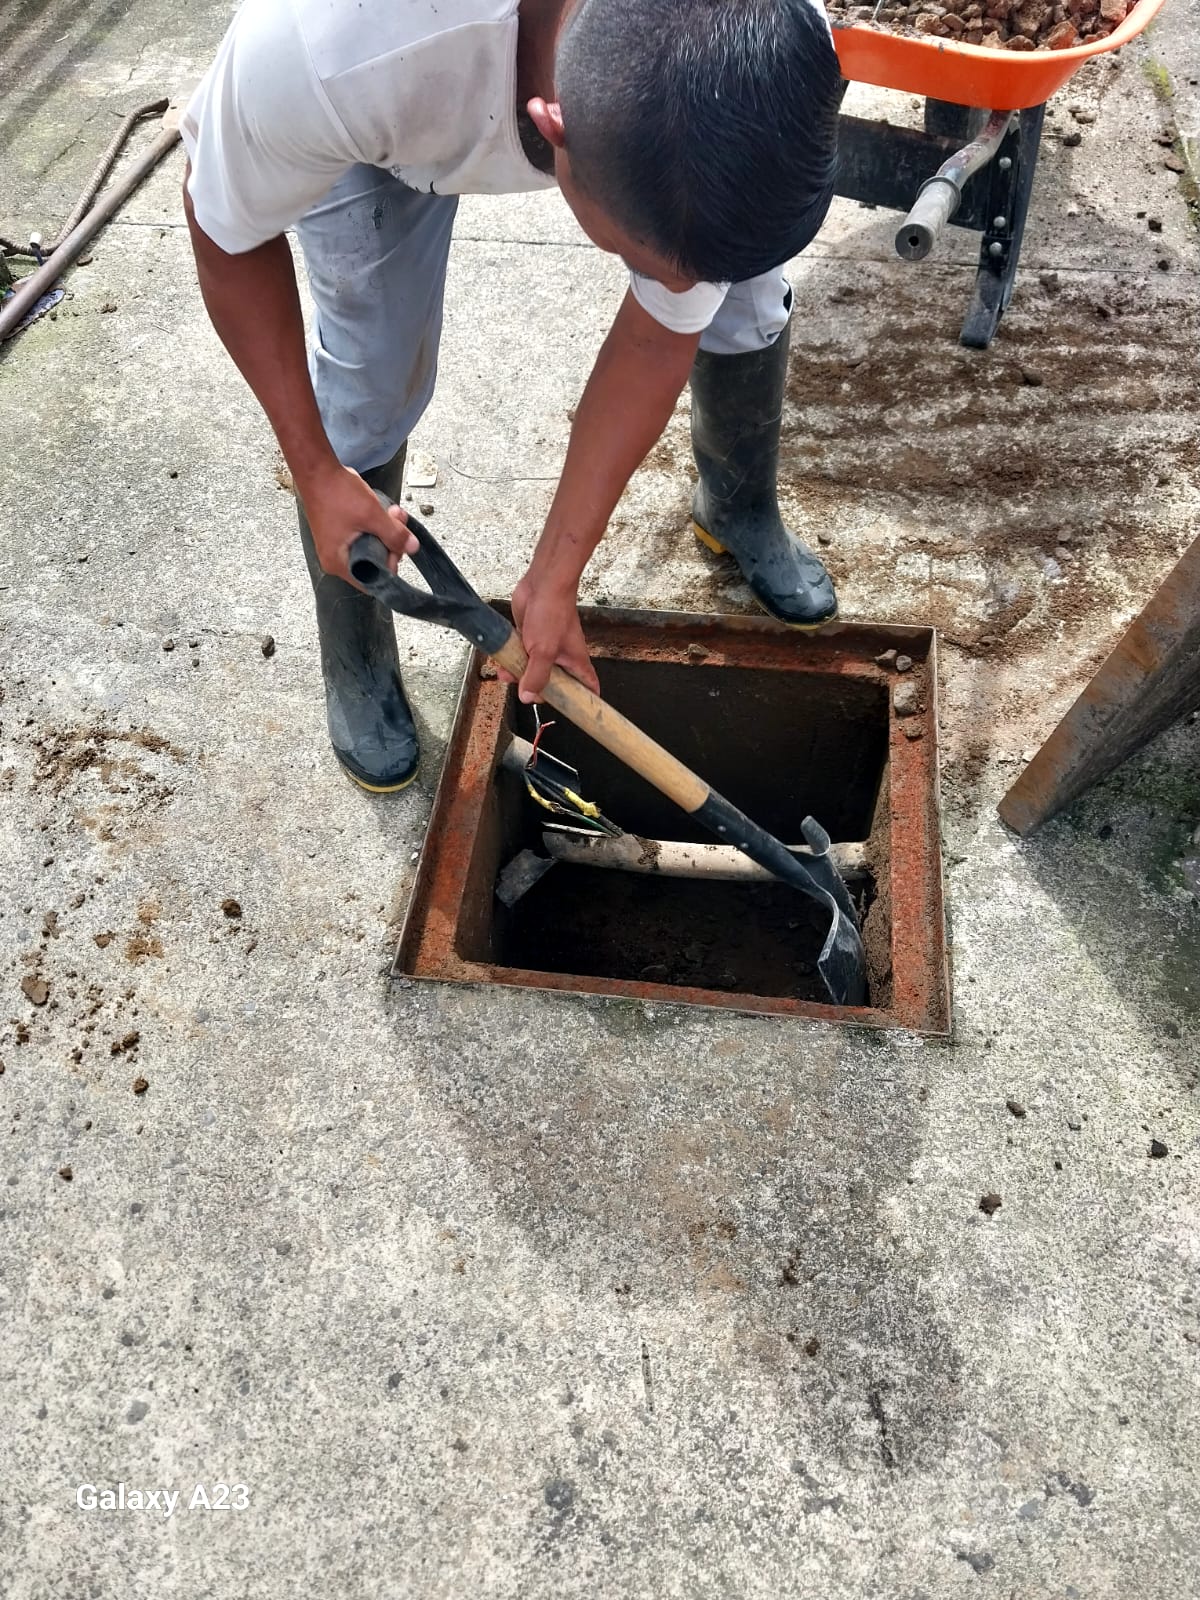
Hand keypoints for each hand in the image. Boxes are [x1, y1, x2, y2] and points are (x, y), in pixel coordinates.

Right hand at [297, 461, 416, 583]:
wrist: (316, 469)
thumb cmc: (334, 492)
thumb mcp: (371, 515)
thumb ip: (394, 534)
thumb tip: (412, 547)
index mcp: (338, 563)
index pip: (372, 580)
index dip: (390, 565)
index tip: (398, 546)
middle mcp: (335, 558)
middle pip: (374, 562)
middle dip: (390, 542)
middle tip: (398, 523)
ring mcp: (336, 545)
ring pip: (371, 546)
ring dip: (385, 530)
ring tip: (392, 512)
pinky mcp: (339, 532)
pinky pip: (363, 536)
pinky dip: (374, 525)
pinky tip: (381, 510)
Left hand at [504, 569, 599, 701]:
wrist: (542, 585)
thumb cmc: (552, 613)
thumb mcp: (543, 652)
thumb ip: (536, 677)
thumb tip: (528, 697)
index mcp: (576, 664)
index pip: (588, 689)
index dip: (584, 703)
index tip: (574, 713)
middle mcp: (563, 659)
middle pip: (554, 686)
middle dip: (537, 690)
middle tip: (525, 688)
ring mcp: (545, 649)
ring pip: (533, 672)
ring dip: (518, 676)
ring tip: (506, 674)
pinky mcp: (530, 639)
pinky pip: (521, 658)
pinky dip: (511, 662)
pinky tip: (501, 663)